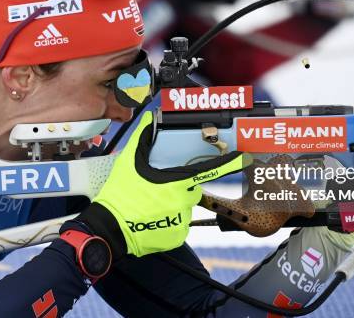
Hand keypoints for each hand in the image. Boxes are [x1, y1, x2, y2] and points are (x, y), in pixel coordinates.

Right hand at [74, 112, 250, 257]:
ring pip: (184, 207)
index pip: (208, 170)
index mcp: (176, 182)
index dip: (228, 163)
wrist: (110, 229)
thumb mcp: (129, 162)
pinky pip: (179, 224)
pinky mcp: (177, 236)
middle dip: (180, 186)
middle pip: (192, 189)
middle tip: (158, 187)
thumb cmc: (120, 195)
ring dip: (173, 204)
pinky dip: (169, 220)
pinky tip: (152, 217)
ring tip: (150, 204)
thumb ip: (143, 138)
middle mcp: (183, 202)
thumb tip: (149, 118)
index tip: (243, 158)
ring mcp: (181, 221)